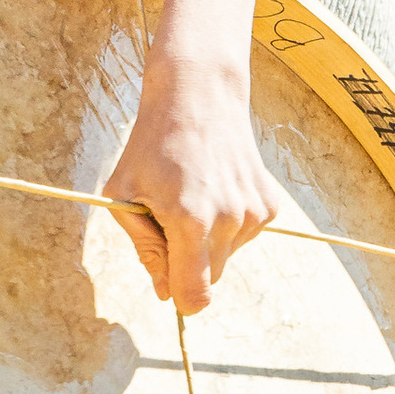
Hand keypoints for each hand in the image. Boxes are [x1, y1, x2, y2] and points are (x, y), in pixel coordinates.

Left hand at [102, 43, 282, 315]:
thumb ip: (145, 249)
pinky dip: (226, 224)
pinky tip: (214, 189)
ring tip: (192, 195)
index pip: (195, 294)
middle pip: (209, 277)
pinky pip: (243, 236)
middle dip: (187, 261)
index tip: (169, 286)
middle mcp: (229, 219)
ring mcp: (253, 212)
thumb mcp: (125, 195)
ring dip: (206, 240)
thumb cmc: (152, 144)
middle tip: (169, 218)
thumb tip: (165, 293)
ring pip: (226, 257)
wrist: (198, 95)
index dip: (179, 297)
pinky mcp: (269, 205)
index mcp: (190, 221)